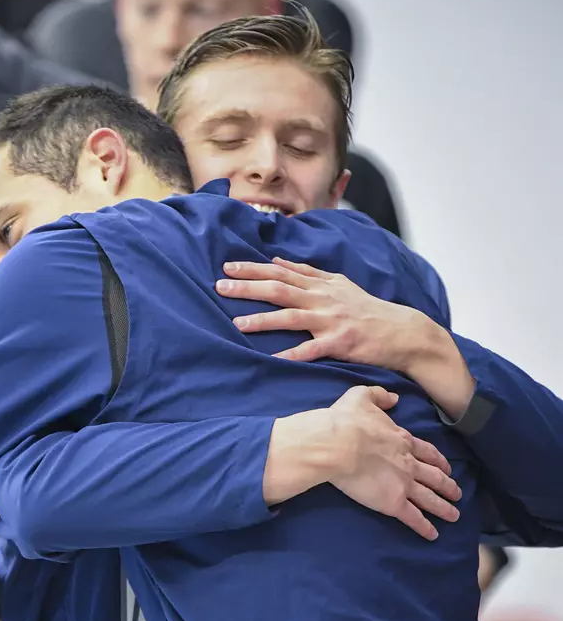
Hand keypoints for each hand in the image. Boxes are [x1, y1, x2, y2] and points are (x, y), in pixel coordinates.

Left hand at [218, 256, 429, 369]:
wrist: (401, 331)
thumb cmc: (367, 310)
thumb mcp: (339, 284)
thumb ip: (308, 274)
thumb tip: (278, 261)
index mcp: (321, 284)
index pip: (281, 272)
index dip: (253, 268)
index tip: (228, 267)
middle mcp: (323, 298)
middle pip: (279, 289)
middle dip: (248, 286)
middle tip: (220, 286)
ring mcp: (331, 320)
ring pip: (291, 317)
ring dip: (262, 319)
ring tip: (237, 323)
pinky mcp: (340, 343)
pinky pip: (311, 350)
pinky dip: (291, 355)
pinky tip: (272, 360)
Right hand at [264, 386, 461, 540]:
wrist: (337, 444)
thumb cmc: (346, 421)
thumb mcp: (362, 397)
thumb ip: (380, 396)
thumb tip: (393, 398)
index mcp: (402, 440)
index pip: (427, 452)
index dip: (438, 461)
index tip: (447, 467)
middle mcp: (408, 463)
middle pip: (434, 477)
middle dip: (447, 485)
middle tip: (458, 493)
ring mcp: (403, 484)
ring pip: (429, 498)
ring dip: (444, 507)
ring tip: (454, 515)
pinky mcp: (392, 503)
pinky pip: (413, 517)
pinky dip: (424, 527)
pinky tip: (433, 535)